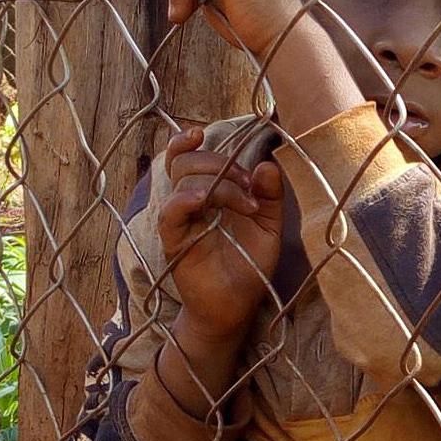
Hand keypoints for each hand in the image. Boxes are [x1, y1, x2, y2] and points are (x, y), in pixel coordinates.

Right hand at [158, 127, 283, 345]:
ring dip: (218, 184)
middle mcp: (190, 203)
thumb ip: (269, 197)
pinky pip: (170, 213)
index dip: (186, 141)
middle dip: (220, 164)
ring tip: (245, 205)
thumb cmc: (250, 266)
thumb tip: (268, 165)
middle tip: (249, 185)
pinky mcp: (175, 241)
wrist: (236, 307)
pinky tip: (203, 201)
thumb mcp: (269, 227)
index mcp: (209, 194)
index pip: (188, 157)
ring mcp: (181, 221)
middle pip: (186, 163)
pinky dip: (184, 200)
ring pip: (182, 182)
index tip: (201, 133)